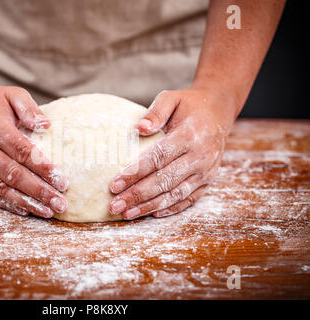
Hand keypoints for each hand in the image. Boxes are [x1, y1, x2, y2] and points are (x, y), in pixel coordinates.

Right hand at [0, 80, 68, 217]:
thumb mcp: (14, 94)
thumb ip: (30, 108)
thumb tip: (47, 125)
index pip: (22, 153)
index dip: (43, 169)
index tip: (63, 181)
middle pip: (14, 175)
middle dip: (39, 192)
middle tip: (61, 204)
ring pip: (2, 188)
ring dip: (26, 202)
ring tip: (48, 212)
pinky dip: (8, 203)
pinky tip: (26, 211)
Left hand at [108, 87, 236, 218]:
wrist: (218, 112)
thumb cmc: (188, 106)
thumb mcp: (171, 98)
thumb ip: (155, 111)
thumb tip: (139, 128)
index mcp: (189, 136)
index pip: (157, 158)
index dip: (135, 173)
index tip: (114, 185)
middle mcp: (200, 157)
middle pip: (164, 181)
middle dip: (137, 195)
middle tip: (114, 206)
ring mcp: (206, 172)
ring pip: (175, 194)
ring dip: (149, 206)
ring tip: (127, 214)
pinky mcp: (208, 181)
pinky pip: (188, 200)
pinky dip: (170, 209)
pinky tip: (151, 214)